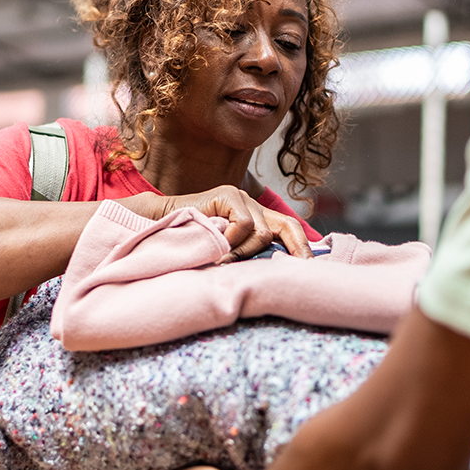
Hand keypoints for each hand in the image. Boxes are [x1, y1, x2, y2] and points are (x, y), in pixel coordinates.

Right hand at [152, 187, 312, 260]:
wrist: (159, 224)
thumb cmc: (193, 244)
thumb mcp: (226, 253)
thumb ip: (247, 256)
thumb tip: (275, 275)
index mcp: (257, 218)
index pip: (289, 228)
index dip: (303, 247)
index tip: (310, 269)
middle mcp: (253, 205)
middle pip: (285, 227)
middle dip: (290, 250)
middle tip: (284, 272)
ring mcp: (241, 198)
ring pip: (262, 232)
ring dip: (244, 252)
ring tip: (224, 261)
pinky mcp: (228, 194)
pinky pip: (244, 224)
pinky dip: (233, 241)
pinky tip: (217, 245)